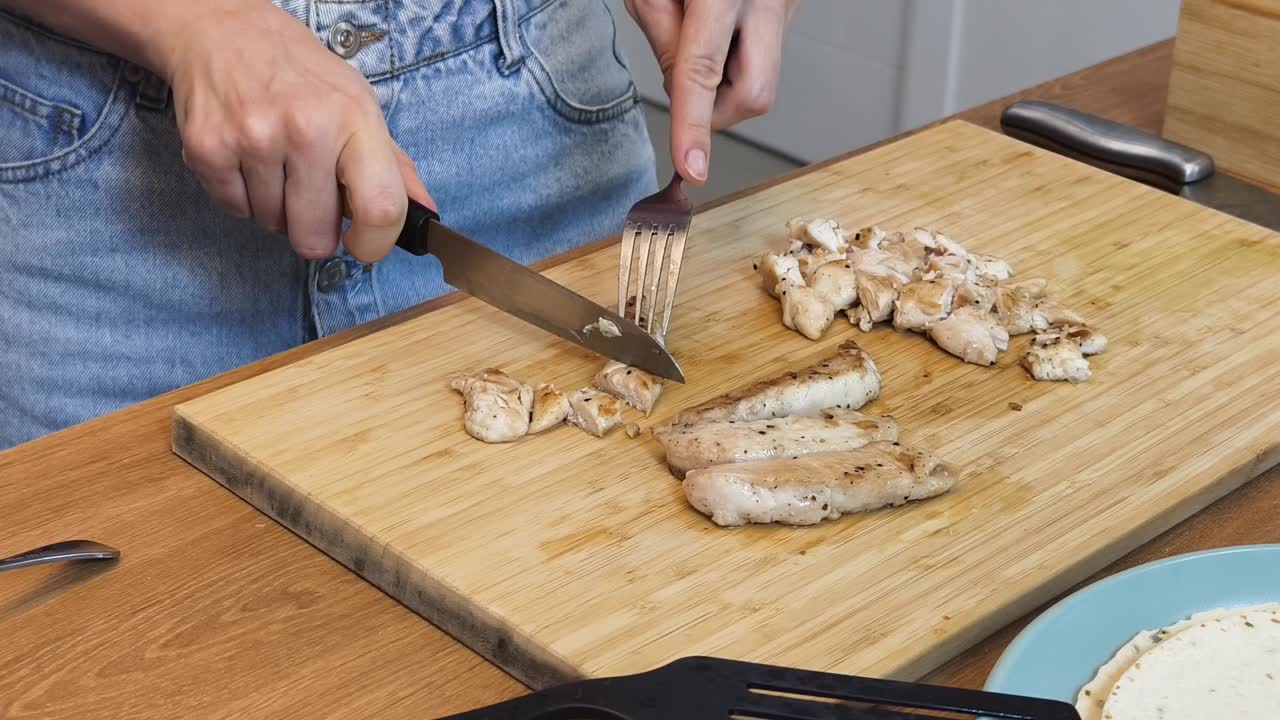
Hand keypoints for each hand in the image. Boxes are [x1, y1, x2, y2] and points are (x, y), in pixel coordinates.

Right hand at [162, 2, 432, 261]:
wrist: (223, 30)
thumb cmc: (299, 72)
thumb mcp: (358, 103)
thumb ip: (393, 164)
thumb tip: (425, 212)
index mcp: (354, 119)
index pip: (381, 208)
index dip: (375, 243)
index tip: (363, 243)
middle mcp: (305, 128)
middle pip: (315, 237)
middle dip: (314, 231)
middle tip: (310, 197)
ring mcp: (253, 139)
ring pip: (272, 225)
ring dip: (276, 208)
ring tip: (275, 162)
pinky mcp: (206, 149)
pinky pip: (236, 211)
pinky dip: (242, 197)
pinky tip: (247, 160)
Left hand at [624, 0, 797, 184]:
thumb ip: (660, 29)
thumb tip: (678, 85)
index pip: (703, 71)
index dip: (694, 126)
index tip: (691, 167)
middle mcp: (768, 1)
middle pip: (753, 95)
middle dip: (715, 108)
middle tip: (687, 78)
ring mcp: (787, 7)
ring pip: (758, 82)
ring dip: (722, 77)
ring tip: (702, 29)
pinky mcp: (790, 9)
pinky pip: (759, 56)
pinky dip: (732, 55)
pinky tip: (719, 23)